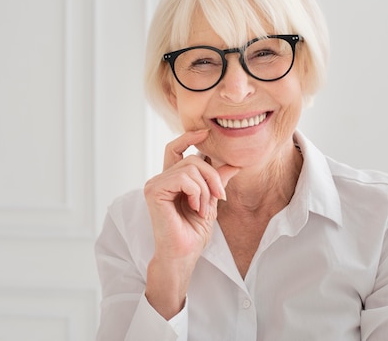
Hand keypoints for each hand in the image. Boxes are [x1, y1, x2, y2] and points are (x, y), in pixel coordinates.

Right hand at [143, 129, 238, 317]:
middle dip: (212, 176)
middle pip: (192, 159)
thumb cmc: (192, 233)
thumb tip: (233, 163)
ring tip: (203, 208)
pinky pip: (184, 178)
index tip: (205, 133)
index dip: (188, 138)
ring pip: (190, 167)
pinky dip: (197, 192)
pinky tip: (195, 208)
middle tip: (219, 197)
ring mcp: (155, 184)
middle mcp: (160, 179)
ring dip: (205, 188)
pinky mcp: (154, 191)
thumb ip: (217, 181)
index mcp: (171, 180)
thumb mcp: (210, 201)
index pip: (176, 149)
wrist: (183, 255)